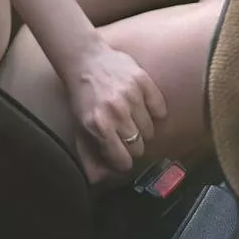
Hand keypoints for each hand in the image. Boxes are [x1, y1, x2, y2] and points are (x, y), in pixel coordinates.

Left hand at [62, 38, 167, 182]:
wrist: (84, 58)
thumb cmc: (82, 95)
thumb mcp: (78, 126)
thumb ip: (88, 155)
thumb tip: (97, 179)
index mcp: (99, 127)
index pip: (124, 161)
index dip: (122, 159)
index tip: (119, 152)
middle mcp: (116, 112)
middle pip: (139, 147)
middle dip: (132, 143)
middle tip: (124, 131)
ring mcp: (131, 95)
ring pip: (150, 130)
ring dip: (142, 127)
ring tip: (131, 116)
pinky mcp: (142, 80)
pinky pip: (159, 108)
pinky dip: (155, 109)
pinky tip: (143, 105)